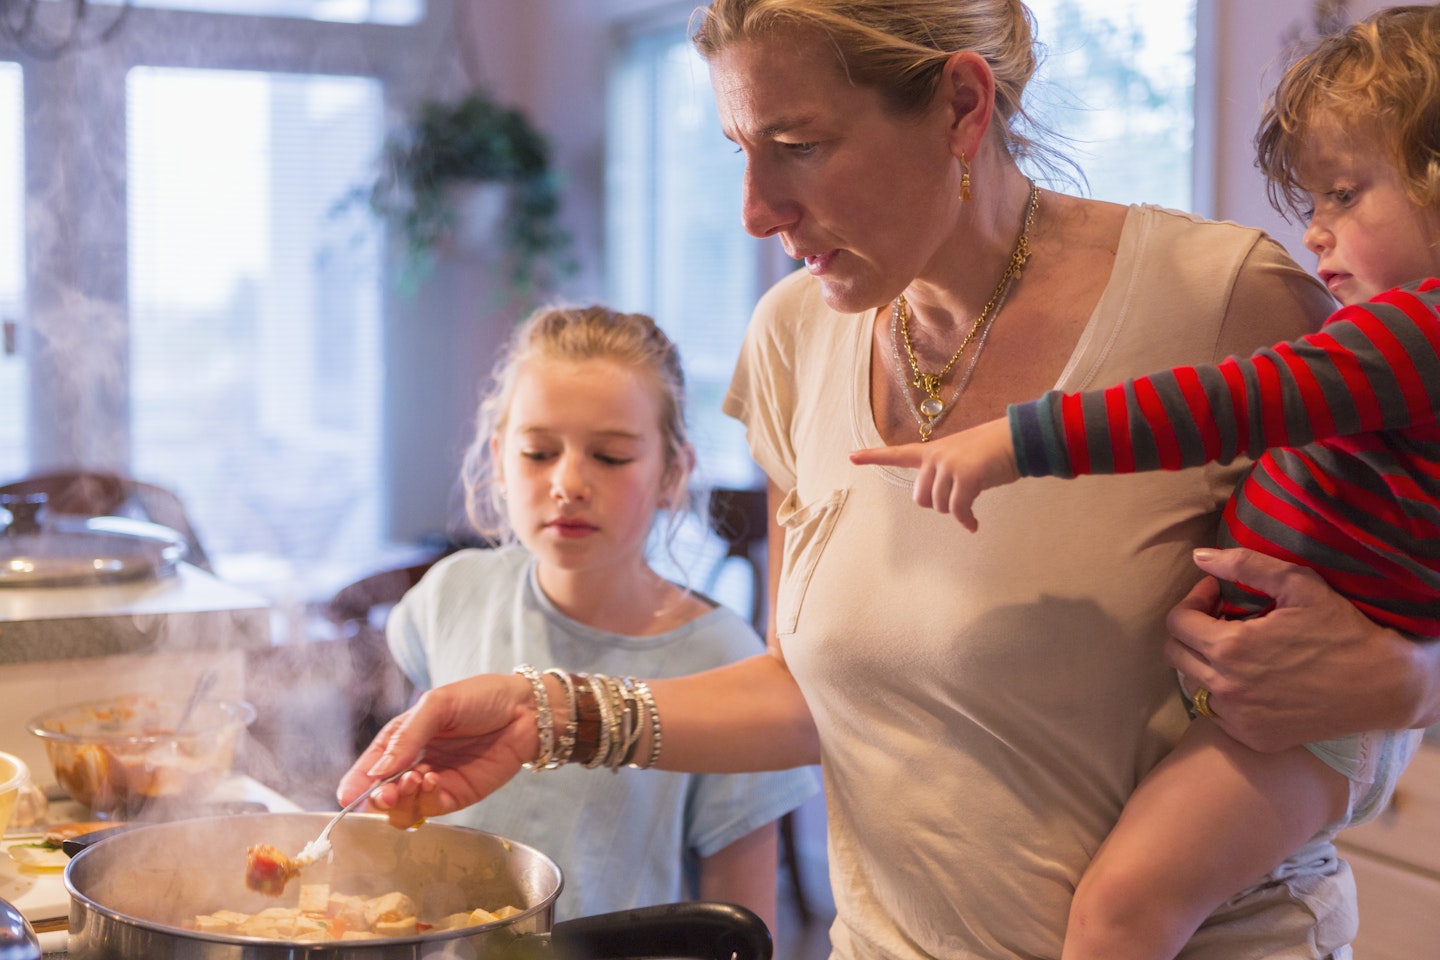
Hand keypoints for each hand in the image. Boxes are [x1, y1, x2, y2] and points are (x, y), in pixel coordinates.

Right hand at [336, 674, 539, 826]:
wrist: (526, 709)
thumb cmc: (480, 697)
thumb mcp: (438, 704)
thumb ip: (408, 737)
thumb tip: (378, 772)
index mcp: (401, 739)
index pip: (369, 768)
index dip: (356, 784)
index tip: (349, 796)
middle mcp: (412, 764)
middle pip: (381, 795)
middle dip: (378, 798)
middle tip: (387, 792)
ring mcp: (433, 783)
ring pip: (402, 809)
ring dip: (402, 801)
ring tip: (413, 781)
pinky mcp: (456, 795)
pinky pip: (430, 809)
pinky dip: (426, 800)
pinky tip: (433, 780)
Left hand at [849, 416, 1018, 530]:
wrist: (1017, 439)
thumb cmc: (993, 451)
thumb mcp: (963, 457)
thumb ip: (946, 473)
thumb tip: (946, 503)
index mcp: (932, 451)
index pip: (897, 453)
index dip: (873, 456)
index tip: (851, 456)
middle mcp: (936, 457)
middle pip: (921, 498)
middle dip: (938, 505)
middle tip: (958, 500)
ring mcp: (950, 466)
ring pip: (939, 505)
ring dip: (955, 511)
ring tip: (970, 504)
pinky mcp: (966, 477)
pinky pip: (958, 510)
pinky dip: (966, 520)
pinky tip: (973, 525)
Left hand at [1165, 547, 1431, 751]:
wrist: (1381, 686)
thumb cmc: (1342, 630)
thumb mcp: (1298, 585)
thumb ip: (1244, 565)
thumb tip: (1199, 556)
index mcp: (1230, 647)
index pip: (1177, 622)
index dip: (1193, 601)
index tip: (1217, 594)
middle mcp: (1226, 687)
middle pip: (1176, 654)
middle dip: (1191, 630)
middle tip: (1221, 619)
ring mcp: (1237, 717)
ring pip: (1193, 684)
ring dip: (1204, 662)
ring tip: (1237, 648)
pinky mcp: (1252, 738)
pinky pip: (1217, 713)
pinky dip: (1224, 693)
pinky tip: (1252, 679)